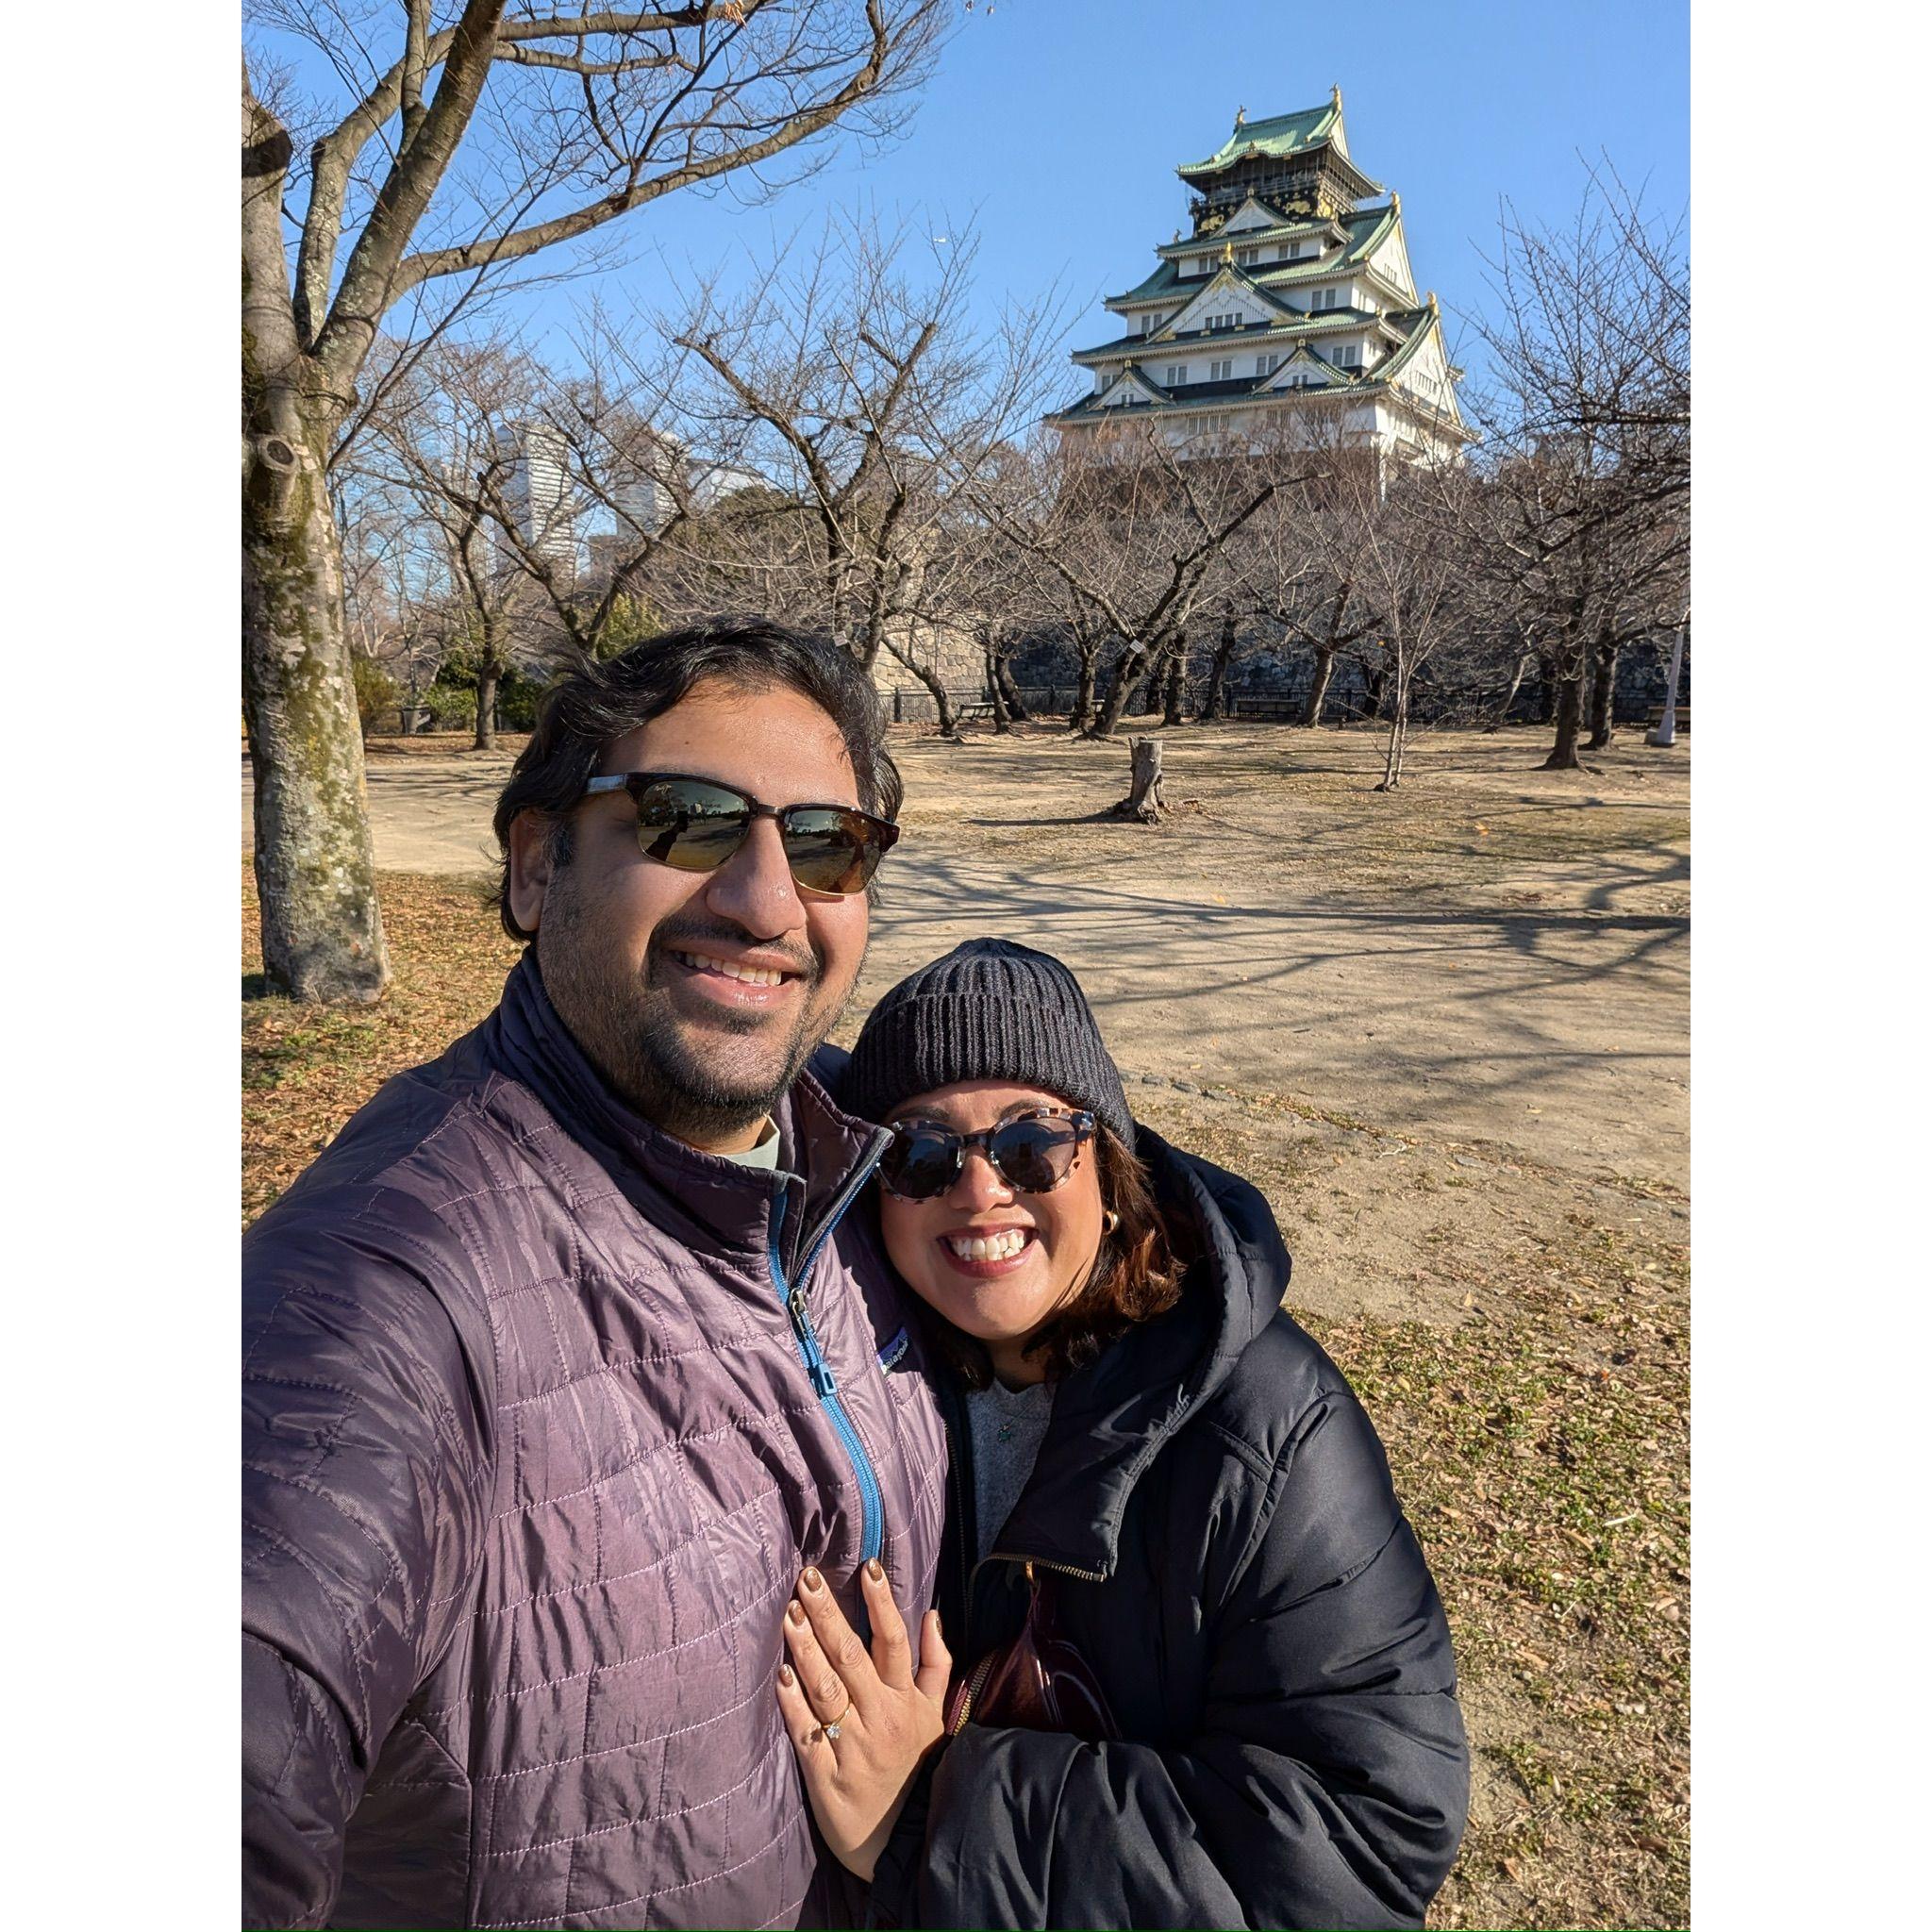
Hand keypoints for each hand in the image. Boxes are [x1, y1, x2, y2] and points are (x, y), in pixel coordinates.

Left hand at [775, 1558, 951, 1880]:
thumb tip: (932, 1615)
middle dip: (829, 1614)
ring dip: (806, 1650)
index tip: (866, 1567)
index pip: (893, 1642)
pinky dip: (793, 1706)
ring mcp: (853, 1747)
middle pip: (852, 1656)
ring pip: (827, 1689)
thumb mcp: (937, 1719)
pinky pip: (807, 1735)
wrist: (910, 1846)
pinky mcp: (827, 1778)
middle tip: (806, 1577)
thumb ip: (935, 1666)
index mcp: (906, 1702)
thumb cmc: (920, 1773)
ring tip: (789, 1614)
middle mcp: (880, 1718)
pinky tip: (780, 1677)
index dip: (881, 1604)